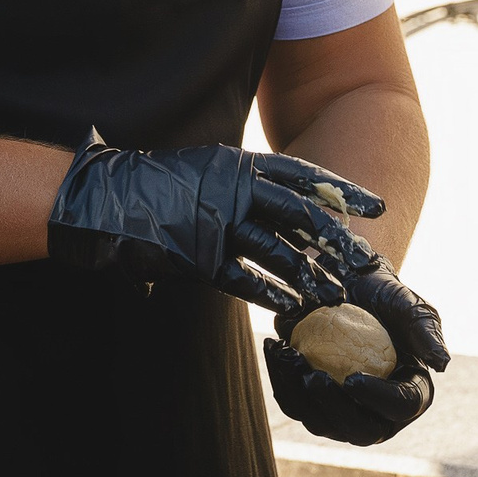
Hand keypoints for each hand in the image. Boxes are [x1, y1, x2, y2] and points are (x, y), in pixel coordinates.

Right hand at [46, 133, 380, 313]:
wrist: (102, 197)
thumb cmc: (157, 185)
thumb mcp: (207, 173)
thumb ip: (244, 187)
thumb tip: (291, 201)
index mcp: (238, 165)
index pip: (303, 175)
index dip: (342, 190)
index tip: (375, 206)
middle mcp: (234, 189)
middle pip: (301, 213)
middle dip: (337, 237)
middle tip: (367, 259)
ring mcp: (217, 223)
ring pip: (278, 250)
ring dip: (308, 275)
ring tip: (336, 297)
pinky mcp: (198, 257)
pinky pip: (242, 279)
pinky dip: (267, 295)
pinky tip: (289, 311)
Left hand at [264, 259, 450, 445]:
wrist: (351, 288)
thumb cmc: (386, 297)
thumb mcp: (410, 308)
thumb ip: (426, 332)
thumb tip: (442, 364)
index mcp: (412, 394)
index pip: (401, 406)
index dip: (377, 398)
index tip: (351, 379)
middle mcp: (380, 414)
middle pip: (359, 429)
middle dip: (332, 407)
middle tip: (310, 376)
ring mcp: (345, 413)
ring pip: (321, 422)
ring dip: (298, 396)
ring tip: (286, 357)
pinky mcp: (314, 405)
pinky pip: (295, 404)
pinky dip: (281, 380)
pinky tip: (275, 350)